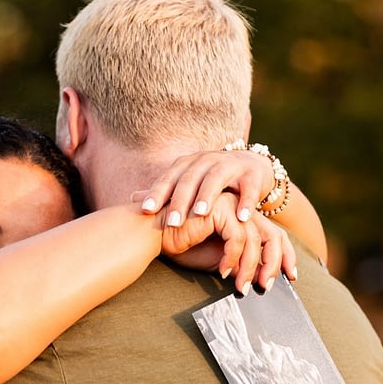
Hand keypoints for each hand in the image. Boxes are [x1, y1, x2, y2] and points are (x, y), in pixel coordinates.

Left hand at [133, 148, 274, 224]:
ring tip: (201, 214)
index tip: (146, 210)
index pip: (169, 178)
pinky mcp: (251, 174)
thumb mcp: (187, 182)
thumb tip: (131, 199)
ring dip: (207, 196)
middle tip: (172, 222)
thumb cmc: (211, 179)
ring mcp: (230, 165)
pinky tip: (240, 217)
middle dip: (180, 200)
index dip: (157, 192)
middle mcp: (206, 160)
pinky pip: (248, 188)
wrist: (250, 165)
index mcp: (188, 164)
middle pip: (190, 180)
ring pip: (216, 179)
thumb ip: (164, 191)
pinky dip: (244, 202)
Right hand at [159, 194, 296, 292]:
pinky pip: (238, 238)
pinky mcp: (221, 209)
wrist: (154, 235)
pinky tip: (223, 272)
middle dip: (276, 262)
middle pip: (273, 235)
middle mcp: (241, 208)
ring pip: (256, 240)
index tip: (290, 278)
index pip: (273, 235)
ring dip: (250, 267)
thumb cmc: (182, 246)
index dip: (284, 256)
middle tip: (268, 286)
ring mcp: (232, 206)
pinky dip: (233, 259)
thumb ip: (239, 262)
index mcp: (242, 217)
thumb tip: (261, 279)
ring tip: (241, 287)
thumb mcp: (218, 258)